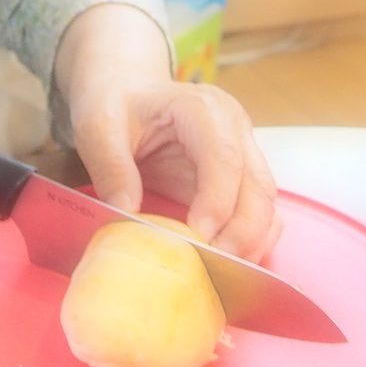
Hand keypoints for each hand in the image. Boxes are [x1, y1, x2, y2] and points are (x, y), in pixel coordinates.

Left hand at [53, 5, 280, 259]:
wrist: (125, 93)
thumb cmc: (115, 105)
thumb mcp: (98, 127)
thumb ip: (111, 167)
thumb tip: (127, 214)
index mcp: (202, 108)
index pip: (224, 157)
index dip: (217, 201)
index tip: (197, 237)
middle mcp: (234, 128)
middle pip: (257, 185)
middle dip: (241, 232)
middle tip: (213, 266)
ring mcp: (243, 153)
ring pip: (266, 203)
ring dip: (251, 241)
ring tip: (223, 273)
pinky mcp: (240, 178)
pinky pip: (261, 213)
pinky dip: (252, 240)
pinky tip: (229, 262)